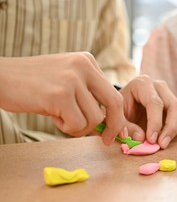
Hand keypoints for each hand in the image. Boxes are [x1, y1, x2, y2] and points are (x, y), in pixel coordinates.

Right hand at [0, 53, 126, 144]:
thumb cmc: (34, 85)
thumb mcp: (66, 82)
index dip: (117, 117)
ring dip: (79, 127)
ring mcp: (72, 79)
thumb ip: (88, 98)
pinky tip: (53, 117)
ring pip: (94, 119)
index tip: (112, 132)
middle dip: (113, 126)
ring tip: (60, 116)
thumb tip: (110, 126)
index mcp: (87, 61)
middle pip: (114, 103)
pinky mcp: (60, 95)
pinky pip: (77, 124)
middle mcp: (83, 66)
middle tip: (106, 140)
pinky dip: (67, 128)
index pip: (114, 93)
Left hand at [119, 75, 176, 148]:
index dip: (154, 123)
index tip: (151, 140)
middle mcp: (160, 86)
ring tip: (163, 141)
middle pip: (174, 106)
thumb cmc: (122, 111)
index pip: (154, 103)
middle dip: (170, 128)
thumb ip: (126, 128)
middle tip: (162, 145)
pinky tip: (169, 135)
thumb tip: (141, 138)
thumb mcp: (118, 118)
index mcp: (142, 84)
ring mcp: (171, 93)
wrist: (129, 107)